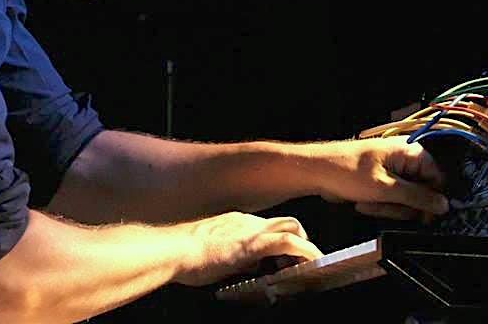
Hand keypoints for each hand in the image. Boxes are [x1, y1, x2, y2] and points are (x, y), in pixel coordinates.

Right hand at [172, 211, 322, 286]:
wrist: (174, 251)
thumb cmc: (185, 256)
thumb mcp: (214, 255)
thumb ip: (234, 257)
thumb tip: (250, 267)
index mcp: (236, 222)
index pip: (267, 226)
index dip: (281, 241)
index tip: (286, 258)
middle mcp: (247, 221)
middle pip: (285, 222)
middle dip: (299, 239)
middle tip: (302, 261)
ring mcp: (252, 230)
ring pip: (292, 228)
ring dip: (307, 245)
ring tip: (313, 263)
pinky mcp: (254, 244)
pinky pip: (289, 243)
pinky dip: (306, 251)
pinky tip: (313, 262)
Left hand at [317, 137, 449, 220]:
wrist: (318, 172)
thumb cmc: (348, 172)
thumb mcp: (386, 188)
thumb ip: (418, 197)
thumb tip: (443, 205)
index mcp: (410, 152)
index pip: (438, 178)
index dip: (433, 199)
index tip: (424, 217)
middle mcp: (404, 159)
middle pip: (422, 192)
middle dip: (402, 206)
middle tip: (383, 205)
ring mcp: (393, 172)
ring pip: (406, 200)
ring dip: (388, 208)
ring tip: (368, 202)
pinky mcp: (383, 183)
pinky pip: (392, 201)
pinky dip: (380, 206)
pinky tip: (364, 203)